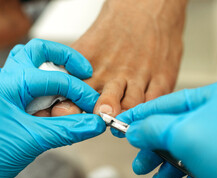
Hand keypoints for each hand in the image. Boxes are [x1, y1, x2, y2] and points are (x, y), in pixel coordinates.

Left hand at [49, 0, 186, 116]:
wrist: (149, 6)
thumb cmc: (117, 28)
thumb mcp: (87, 44)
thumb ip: (72, 70)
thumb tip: (56, 96)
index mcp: (92, 63)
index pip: (75, 89)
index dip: (68, 106)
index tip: (63, 116)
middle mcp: (114, 70)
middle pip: (103, 99)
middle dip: (97, 113)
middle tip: (96, 119)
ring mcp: (139, 74)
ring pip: (130, 103)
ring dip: (123, 116)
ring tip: (118, 126)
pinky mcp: (161, 76)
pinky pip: (154, 100)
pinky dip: (146, 112)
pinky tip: (140, 118)